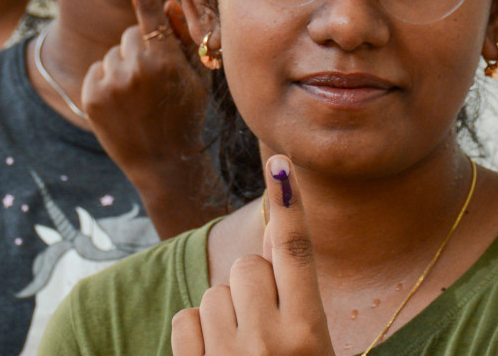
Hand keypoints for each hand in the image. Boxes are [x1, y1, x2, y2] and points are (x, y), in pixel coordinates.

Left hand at [81, 0, 214, 236]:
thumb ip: (183, 37)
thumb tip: (167, 4)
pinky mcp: (90, 95)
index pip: (147, 7)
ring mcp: (109, 82)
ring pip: (114, 53)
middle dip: (142, 48)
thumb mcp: (198, 76)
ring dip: (124, 67)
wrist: (164, 163)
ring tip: (139, 98)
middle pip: (132, 33)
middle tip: (156, 82)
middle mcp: (133, 66)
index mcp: (163, 57)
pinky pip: (98, 71)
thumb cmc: (187, 114)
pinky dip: (107, 83)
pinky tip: (123, 106)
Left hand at [172, 155, 335, 355]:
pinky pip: (186, 319)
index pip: (295, 252)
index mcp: (308, 333)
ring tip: (243, 350)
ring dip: (225, 314)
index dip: (287, 204)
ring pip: (215, 292)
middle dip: (253, 285)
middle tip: (267, 326)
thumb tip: (274, 225)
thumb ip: (295, 291)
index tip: (279, 161)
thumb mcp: (312, 343)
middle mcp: (269, 341)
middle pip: (248, 266)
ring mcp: (228, 355)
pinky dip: (197, 334)